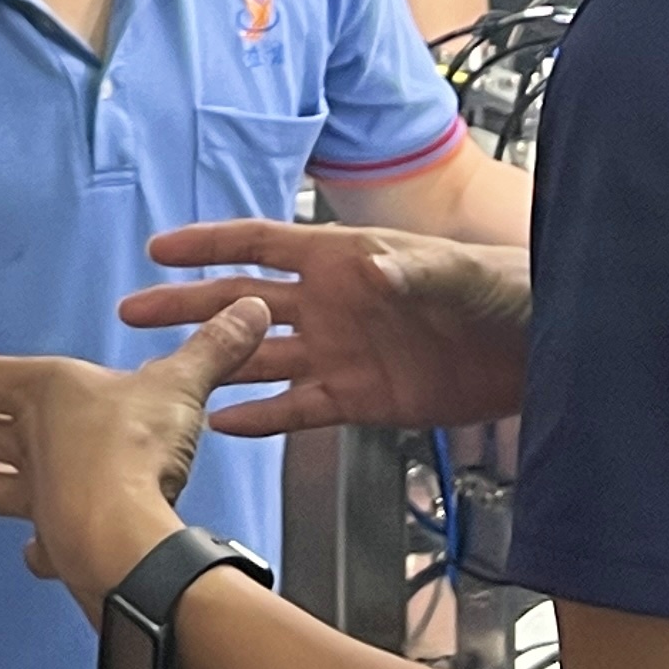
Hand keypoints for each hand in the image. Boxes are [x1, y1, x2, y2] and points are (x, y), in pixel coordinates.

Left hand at [0, 300, 270, 618]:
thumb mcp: (180, 386)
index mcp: (41, 393)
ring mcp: (33, 500)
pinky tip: (54, 541)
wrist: (124, 532)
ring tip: (20, 476)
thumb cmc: (134, 447)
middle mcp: (27, 444)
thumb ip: (212, 348)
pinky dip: (40, 544)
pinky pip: (34, 548)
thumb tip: (249, 308)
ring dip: (2, 482)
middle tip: (4, 418)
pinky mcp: (52, 545)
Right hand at [120, 220, 530, 434]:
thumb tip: (374, 271)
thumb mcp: (458, 273)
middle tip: (133, 310)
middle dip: (187, 304)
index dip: (208, 245)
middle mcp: (328, 304)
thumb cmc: (498, 289)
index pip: (259, 244)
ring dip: (212, 361)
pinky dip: (260, 416)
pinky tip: (221, 424)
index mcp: (340, 260)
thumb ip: (414, 271)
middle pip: (241, 302)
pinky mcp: (358, 397)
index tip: (158, 249)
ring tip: (162, 371)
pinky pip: (296, 407)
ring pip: (258, 356)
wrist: (535, 348)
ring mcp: (339, 352)